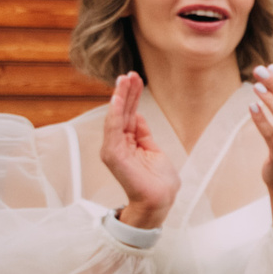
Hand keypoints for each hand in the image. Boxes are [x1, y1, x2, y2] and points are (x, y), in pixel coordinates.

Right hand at [99, 72, 178, 225]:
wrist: (159, 200)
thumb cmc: (158, 180)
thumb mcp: (153, 150)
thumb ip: (142, 133)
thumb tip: (137, 116)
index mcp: (127, 142)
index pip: (128, 114)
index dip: (132, 96)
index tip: (135, 79)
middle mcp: (117, 143)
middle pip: (122, 112)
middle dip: (126, 92)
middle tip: (130, 73)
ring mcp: (113, 149)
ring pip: (116, 116)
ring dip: (120, 97)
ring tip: (124, 79)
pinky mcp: (113, 154)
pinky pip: (113, 128)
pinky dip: (116, 112)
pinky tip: (118, 98)